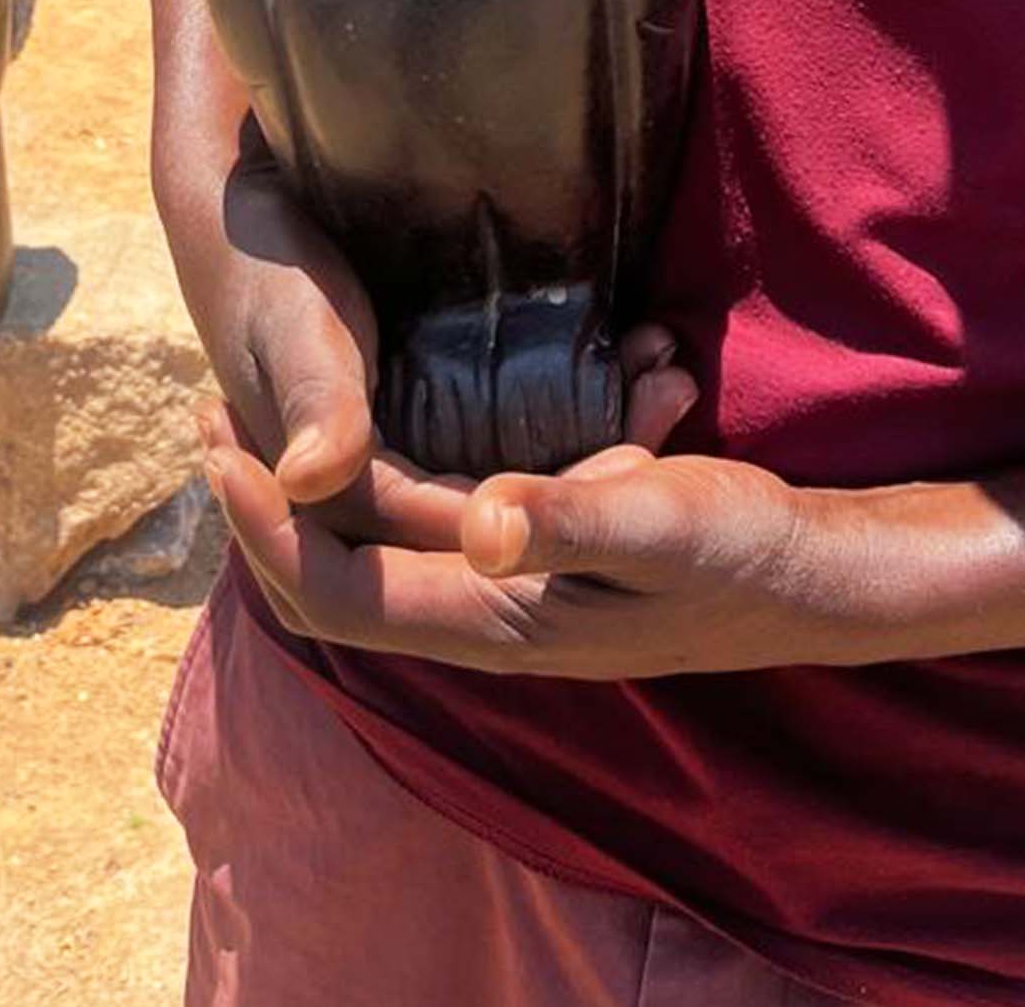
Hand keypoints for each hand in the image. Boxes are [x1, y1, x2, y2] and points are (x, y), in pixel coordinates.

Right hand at [169, 130, 697, 548]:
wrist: (243, 206)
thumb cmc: (264, 265)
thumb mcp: (293, 327)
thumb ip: (316, 400)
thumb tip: (314, 478)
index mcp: (341, 493)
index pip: (455, 524)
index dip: (541, 506)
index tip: (631, 470)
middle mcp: (379, 488)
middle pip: (497, 510)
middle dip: (589, 471)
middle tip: (669, 403)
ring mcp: (403, 449)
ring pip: (512, 469)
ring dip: (592, 432)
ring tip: (669, 376)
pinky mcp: (420, 410)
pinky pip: (503, 427)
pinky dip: (568, 402)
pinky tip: (633, 357)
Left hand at [206, 434, 930, 677]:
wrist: (811, 577)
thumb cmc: (740, 551)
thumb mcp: (663, 517)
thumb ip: (574, 518)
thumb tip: (481, 521)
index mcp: (495, 618)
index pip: (340, 593)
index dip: (269, 529)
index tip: (221, 449)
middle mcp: (482, 614)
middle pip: (334, 584)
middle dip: (264, 509)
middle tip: (213, 415)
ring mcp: (505, 588)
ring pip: (373, 551)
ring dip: (313, 488)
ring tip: (265, 405)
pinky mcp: (529, 555)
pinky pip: (425, 526)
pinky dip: (381, 476)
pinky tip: (374, 414)